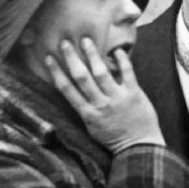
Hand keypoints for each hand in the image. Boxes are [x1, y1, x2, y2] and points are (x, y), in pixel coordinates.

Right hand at [45, 38, 164, 152]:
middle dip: (72, 58)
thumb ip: (85, 109)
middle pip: (81, 77)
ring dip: (92, 55)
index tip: (49, 58)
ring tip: (86, 40)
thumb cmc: (114, 138)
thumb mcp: (93, 127)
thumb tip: (76, 90)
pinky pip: (127, 73)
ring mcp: (117, 98)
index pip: (67, 89)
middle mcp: (100, 104)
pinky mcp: (134, 94)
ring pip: (101, 73)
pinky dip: (122, 61)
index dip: (56, 72)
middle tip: (65, 42)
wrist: (139, 147)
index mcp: (87, 113)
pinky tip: (117, 50)